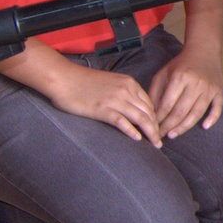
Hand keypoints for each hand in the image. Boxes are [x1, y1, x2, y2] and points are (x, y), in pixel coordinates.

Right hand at [43, 60, 161, 146]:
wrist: (63, 78)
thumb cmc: (83, 81)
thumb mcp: (111, 82)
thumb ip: (123, 92)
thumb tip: (132, 107)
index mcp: (129, 83)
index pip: (149, 103)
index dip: (155, 117)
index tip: (157, 128)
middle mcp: (126, 90)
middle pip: (149, 112)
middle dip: (156, 127)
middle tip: (159, 141)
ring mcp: (115, 100)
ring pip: (140, 118)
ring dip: (150, 133)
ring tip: (155, 144)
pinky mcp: (103, 109)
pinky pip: (123, 122)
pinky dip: (132, 131)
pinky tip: (138, 139)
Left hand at [149, 40, 222, 137]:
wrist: (204, 51)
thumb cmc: (180, 65)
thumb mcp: (163, 74)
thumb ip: (155, 93)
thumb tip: (150, 114)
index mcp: (180, 77)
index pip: (167, 105)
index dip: (158, 118)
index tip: (152, 127)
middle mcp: (196, 83)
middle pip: (181, 112)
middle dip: (169, 126)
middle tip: (161, 135)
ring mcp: (209, 88)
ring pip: (196, 114)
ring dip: (184, 127)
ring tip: (173, 134)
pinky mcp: (219, 91)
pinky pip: (217, 108)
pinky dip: (212, 119)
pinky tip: (204, 127)